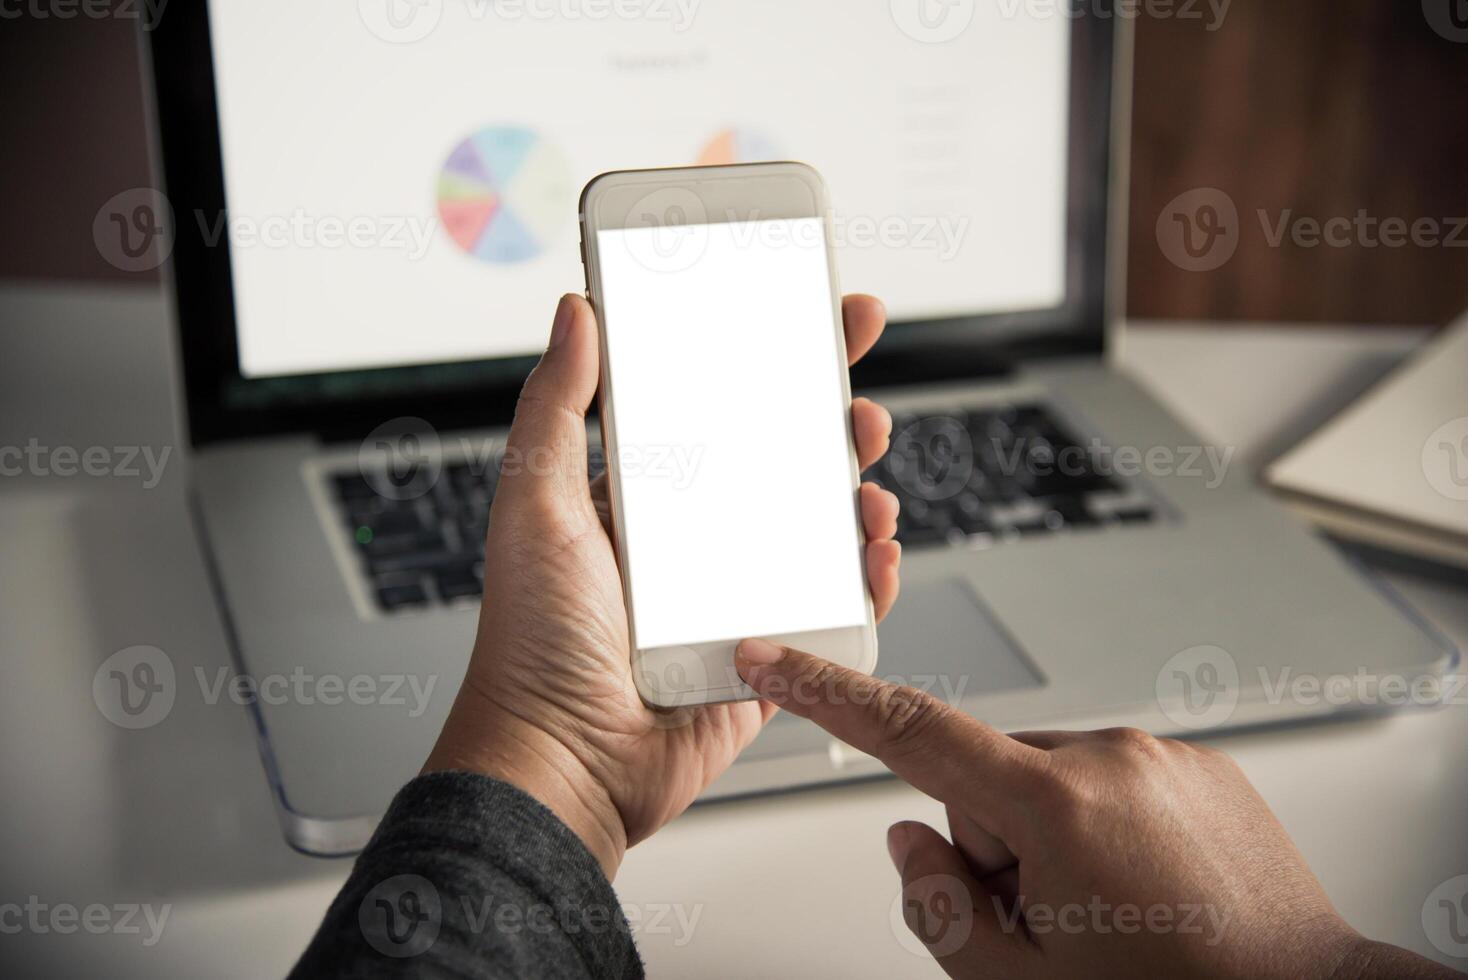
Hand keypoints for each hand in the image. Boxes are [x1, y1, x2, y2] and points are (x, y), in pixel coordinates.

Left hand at [424, 293, 901, 877]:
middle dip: (832, 428)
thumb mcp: (532, 504)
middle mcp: (691, 543)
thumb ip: (555, 406)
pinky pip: (832, 611)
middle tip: (858, 407)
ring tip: (869, 493)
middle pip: (781, 465)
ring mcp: (732, 599)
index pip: (715, 409)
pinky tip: (876, 559)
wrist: (561, 767)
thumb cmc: (531, 644)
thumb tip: (575, 311)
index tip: (814, 316)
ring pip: (817, 533)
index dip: (767, 361)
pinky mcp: (766, 656)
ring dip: (857, 502)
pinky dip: (866, 583)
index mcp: (639, 498)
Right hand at [732, 641, 1455, 979]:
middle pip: (984, 780)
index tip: (773, 659)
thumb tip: (912, 842)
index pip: (910, 732)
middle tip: (1047, 920)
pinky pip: (1109, 780)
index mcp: (1055, 807)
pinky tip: (1148, 890)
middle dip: (991, 842)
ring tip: (1112, 912)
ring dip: (1051, 838)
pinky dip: (1105, 827)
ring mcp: (1160, 758)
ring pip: (1047, 782)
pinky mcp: (1198, 765)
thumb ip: (938, 907)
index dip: (827, 694)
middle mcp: (1109, 757)